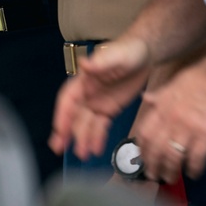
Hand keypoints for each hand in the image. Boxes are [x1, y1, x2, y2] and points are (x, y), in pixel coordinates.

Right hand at [50, 37, 151, 158]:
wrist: (146, 54)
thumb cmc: (128, 50)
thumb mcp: (116, 54)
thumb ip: (100, 61)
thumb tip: (85, 63)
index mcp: (84, 80)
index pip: (68, 99)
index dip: (62, 115)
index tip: (59, 130)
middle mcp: (88, 93)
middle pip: (72, 115)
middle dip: (65, 131)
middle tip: (59, 148)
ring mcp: (98, 102)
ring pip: (85, 124)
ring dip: (82, 139)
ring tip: (82, 155)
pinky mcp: (109, 109)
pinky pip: (100, 126)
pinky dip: (97, 138)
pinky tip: (96, 149)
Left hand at [135, 56, 205, 182]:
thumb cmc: (203, 74)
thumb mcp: (175, 81)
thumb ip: (160, 94)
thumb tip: (146, 98)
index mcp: (163, 104)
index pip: (145, 132)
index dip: (142, 148)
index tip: (142, 157)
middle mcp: (172, 118)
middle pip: (156, 148)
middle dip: (152, 165)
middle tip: (153, 175)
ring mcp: (189, 127)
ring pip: (173, 156)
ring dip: (170, 170)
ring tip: (170, 178)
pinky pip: (197, 157)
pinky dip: (193, 168)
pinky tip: (193, 173)